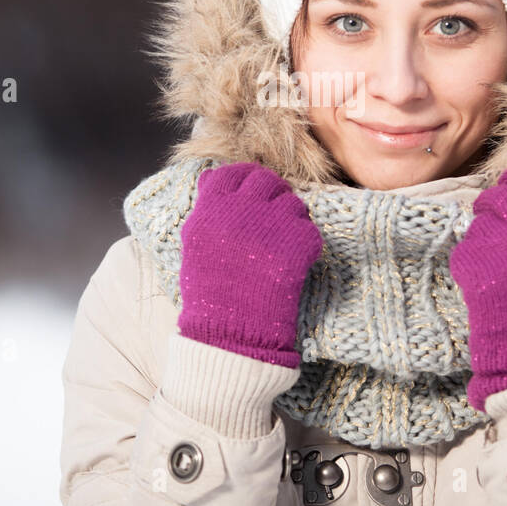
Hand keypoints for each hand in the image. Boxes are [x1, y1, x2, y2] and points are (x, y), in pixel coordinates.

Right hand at [177, 161, 323, 369]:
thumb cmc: (209, 292)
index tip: (251, 189)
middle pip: (267, 181)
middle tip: (272, 217)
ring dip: (290, 220)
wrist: (230, 332)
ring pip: (293, 204)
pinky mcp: (299, 242)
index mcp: (213, 208)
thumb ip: (206, 207)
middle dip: (272, 194)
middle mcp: (242, 209)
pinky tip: (293, 264)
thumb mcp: (196, 244)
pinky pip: (310, 231)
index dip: (245, 179)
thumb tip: (210, 176)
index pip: (233, 173)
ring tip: (281, 247)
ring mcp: (273, 224)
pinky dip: (305, 246)